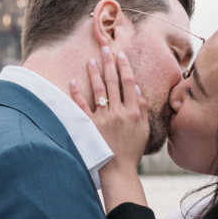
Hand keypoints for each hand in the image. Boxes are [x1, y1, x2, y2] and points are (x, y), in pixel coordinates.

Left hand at [69, 47, 150, 210]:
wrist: (118, 170)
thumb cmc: (132, 150)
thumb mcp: (144, 129)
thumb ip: (141, 108)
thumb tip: (136, 89)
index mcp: (133, 112)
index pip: (128, 83)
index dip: (124, 67)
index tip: (120, 55)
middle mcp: (118, 113)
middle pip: (113, 82)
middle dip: (109, 63)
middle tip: (105, 48)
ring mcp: (103, 119)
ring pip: (99, 91)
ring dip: (95, 74)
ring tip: (91, 60)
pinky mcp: (90, 126)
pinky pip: (82, 107)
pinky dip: (77, 93)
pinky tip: (73, 81)